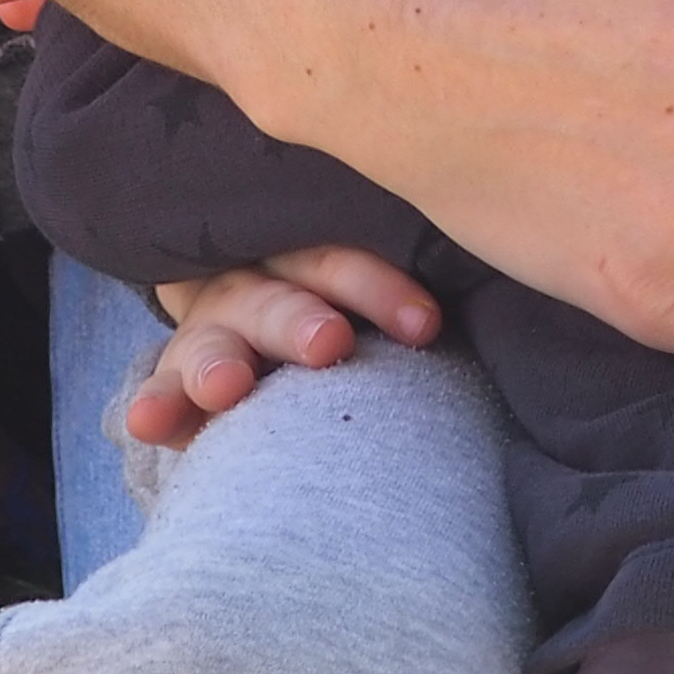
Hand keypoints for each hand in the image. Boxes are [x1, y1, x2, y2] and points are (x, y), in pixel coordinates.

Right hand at [126, 252, 447, 445]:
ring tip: (225, 388)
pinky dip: (154, 407)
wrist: (267, 310)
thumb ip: (420, 289)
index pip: (346, 256)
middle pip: (283, 291)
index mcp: (314, 247)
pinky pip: (160, 390)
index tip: (426, 328)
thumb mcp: (371, 275)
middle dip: (303, 319)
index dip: (382, 288)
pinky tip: (147, 425)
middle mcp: (260, 277)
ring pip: (215, 334)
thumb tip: (527, 265)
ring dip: (218, 361)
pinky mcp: (175, 375)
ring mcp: (211, 324)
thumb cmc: (350, 299)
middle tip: (328, 347)